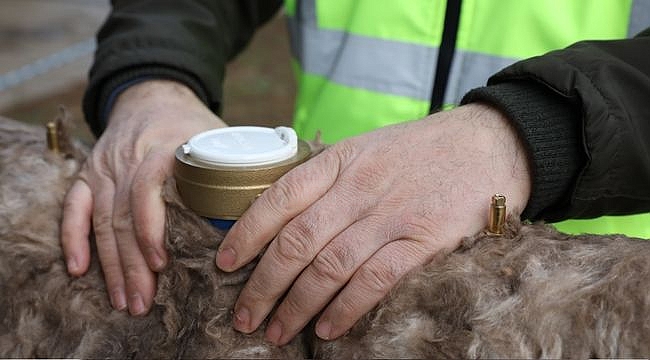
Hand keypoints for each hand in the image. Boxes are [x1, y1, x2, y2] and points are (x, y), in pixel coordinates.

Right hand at [61, 80, 225, 314]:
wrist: (153, 94)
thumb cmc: (191, 124)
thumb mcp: (218, 138)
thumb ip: (236, 171)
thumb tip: (267, 213)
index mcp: (163, 149)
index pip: (147, 190)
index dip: (151, 229)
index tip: (162, 264)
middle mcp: (128, 159)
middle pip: (123, 217)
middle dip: (132, 265)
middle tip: (143, 303)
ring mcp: (105, 167)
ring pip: (102, 221)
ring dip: (110, 265)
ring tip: (123, 300)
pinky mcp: (89, 173)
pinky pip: (75, 208)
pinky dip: (74, 238)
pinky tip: (79, 268)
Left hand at [216, 103, 531, 343]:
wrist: (489, 143)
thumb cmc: (422, 150)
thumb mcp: (367, 148)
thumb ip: (329, 179)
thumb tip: (286, 216)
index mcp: (340, 161)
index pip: (279, 198)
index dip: (246, 234)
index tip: (225, 265)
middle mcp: (359, 187)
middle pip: (296, 241)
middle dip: (263, 284)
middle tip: (243, 316)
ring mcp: (391, 215)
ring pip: (329, 266)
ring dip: (297, 305)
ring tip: (276, 331)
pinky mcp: (424, 241)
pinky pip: (375, 280)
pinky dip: (346, 308)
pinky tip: (327, 329)